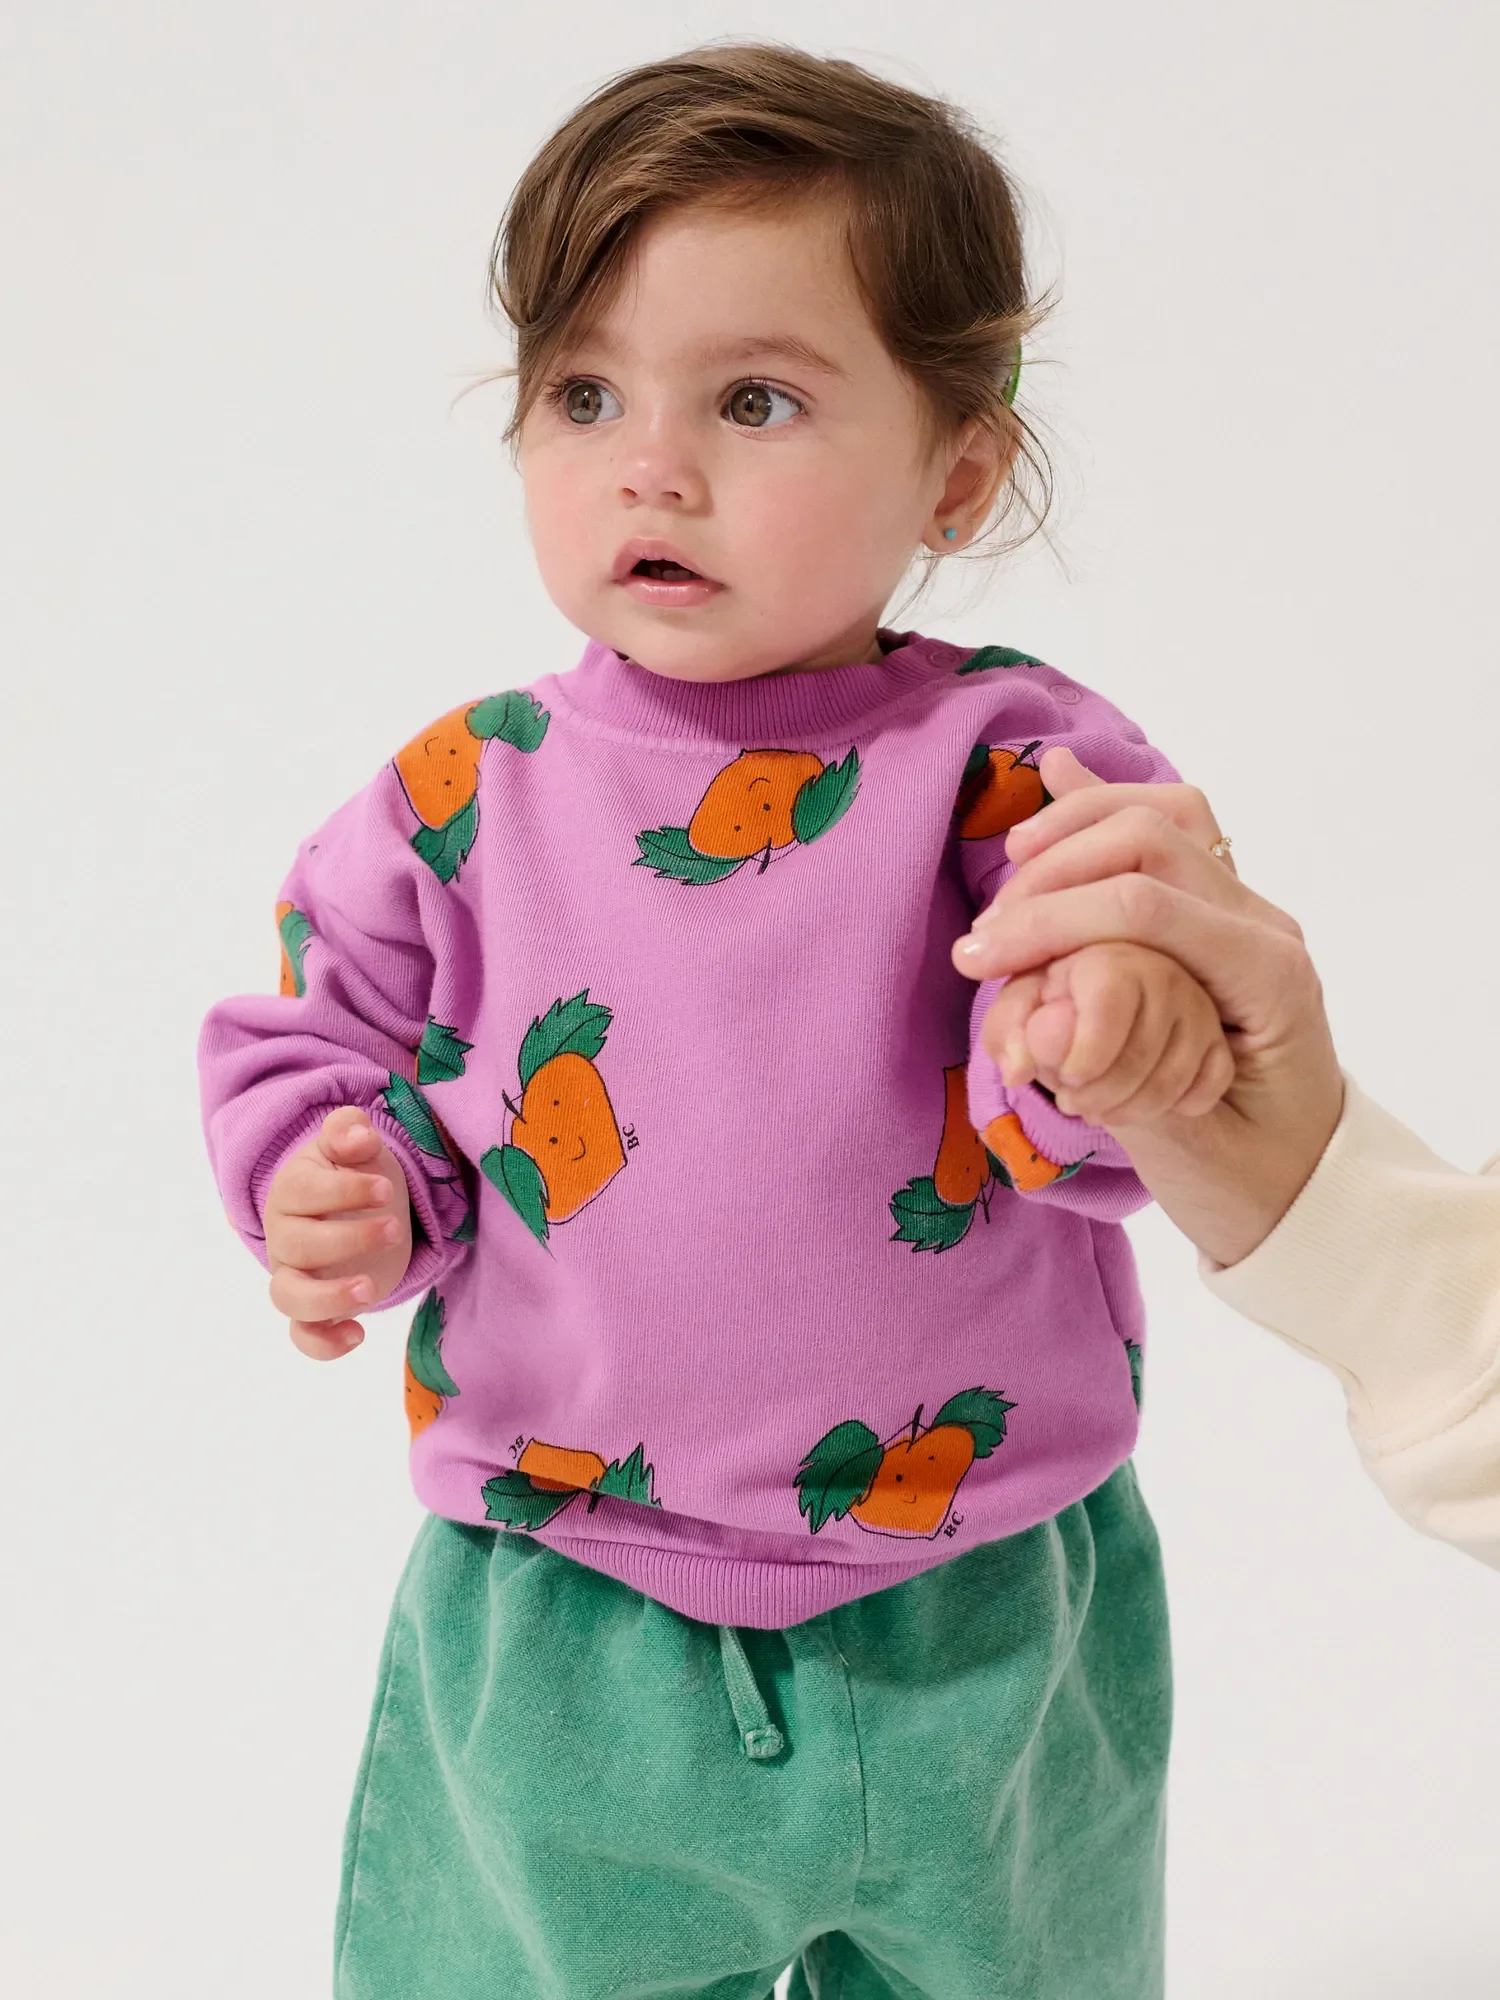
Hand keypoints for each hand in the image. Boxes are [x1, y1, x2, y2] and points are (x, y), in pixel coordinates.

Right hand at [263, 1106, 412, 1358]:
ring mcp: (294, 1276)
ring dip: (326, 1298)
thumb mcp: (355, 1146)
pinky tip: (359, 1335)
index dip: (343, 1192)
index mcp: (292, 1191)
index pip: (303, 1193)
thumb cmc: (354, 1172)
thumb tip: (355, 1134)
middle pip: (297, 1245)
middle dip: (348, 1239)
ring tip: (371, 1290)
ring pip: (288, 1296)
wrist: (356, 1208)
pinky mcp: (312, 1310)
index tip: (386, 1189)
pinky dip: (323, 1344)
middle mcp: (284, 1237)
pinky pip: (302, 1335)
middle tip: (395, 1229)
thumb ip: (348, 1132)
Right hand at [951, 748, 1343, 1265]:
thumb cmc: (1256, 1184)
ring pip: (1165, 814)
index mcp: (1266, 979)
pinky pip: (1171, 834)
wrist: (1318, 1193)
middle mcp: (1263, 928)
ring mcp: (1247, 914)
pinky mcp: (1221, 918)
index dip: (1046, 920)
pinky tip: (1058, 779)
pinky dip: (1108, 812)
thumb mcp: (1190, 1152)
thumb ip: (1120, 1083)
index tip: (976, 959)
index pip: (1142, 904)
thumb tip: (1037, 1027)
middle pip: (1149, 839)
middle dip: (1051, 873)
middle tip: (986, 937)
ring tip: (1013, 863)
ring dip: (1078, 826)